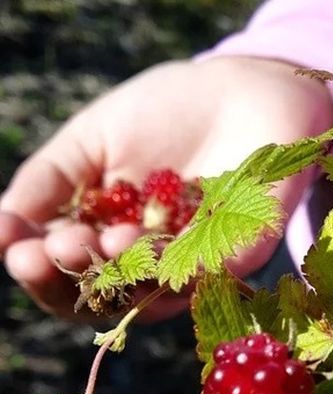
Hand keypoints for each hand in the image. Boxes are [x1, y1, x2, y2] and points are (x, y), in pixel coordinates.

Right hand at [0, 56, 332, 319]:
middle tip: (65, 245)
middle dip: (74, 276)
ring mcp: (193, 264)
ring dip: (121, 272)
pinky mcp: (239, 257)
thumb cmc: (165, 112)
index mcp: (107, 237)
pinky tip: (148, 244)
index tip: (18, 250)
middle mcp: (148, 261)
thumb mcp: (91, 139)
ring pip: (149, 293)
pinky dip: (174, 268)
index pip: (66, 272)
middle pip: (104, 296)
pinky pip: (204, 276)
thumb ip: (49, 181)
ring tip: (104, 238)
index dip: (39, 268)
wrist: (241, 90)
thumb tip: (3, 226)